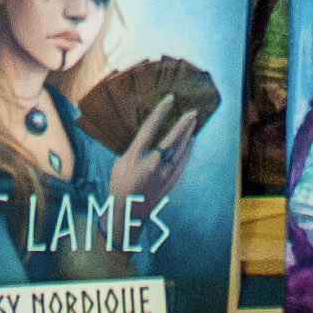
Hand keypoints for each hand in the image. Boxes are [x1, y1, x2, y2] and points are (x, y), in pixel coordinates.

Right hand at [105, 95, 197, 215]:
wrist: (126, 213)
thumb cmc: (118, 185)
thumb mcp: (120, 162)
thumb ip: (134, 149)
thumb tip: (147, 137)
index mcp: (136, 155)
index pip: (150, 127)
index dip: (160, 112)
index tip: (170, 99)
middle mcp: (152, 163)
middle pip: (172, 138)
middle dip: (183, 123)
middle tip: (192, 111)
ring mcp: (163, 173)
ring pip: (180, 149)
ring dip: (188, 134)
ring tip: (194, 122)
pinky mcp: (170, 182)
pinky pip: (182, 162)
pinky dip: (188, 150)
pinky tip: (191, 141)